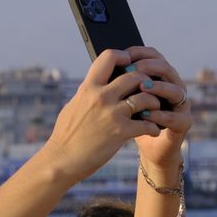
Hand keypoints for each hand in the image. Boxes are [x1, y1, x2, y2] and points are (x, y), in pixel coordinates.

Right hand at [41, 47, 187, 180]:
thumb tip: (99, 81)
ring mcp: (112, 114)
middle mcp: (101, 97)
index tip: (130, 63)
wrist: (62, 160)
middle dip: (145, 81)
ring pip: (145, 97)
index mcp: (88, 87)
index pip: (109, 57)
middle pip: (134, 75)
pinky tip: (152, 130)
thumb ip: (89, 92)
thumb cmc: (66, 134)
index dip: (124, 56)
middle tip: (149, 89)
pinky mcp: (121, 132)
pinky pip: (147, 124)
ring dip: (154, 103)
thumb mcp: (74, 105)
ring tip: (154, 109)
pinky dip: (153, 127)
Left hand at [122, 47, 189, 171]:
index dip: (140, 53)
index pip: (154, 56)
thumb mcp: (121, 101)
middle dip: (148, 67)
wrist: (149, 151)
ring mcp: (181, 105)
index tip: (124, 54)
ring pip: (175, 90)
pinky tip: (147, 114)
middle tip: (130, 70)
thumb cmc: (133, 123)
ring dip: (158, 87)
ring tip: (142, 88)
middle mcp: (173, 87)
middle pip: (166, 68)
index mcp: (159, 77)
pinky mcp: (184, 123)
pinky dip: (160, 114)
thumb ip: (118, 85)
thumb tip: (102, 67)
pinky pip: (174, 116)